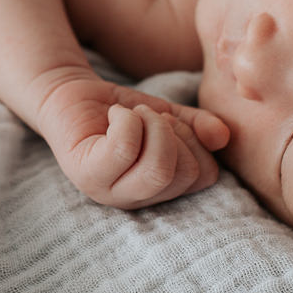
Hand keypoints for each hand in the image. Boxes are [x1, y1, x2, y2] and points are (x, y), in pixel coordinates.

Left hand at [34, 73, 230, 208]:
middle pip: (181, 174)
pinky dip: (127, 120)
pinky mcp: (84, 173)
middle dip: (173, 130)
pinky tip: (115, 114)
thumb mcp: (168, 115)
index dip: (195, 139)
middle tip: (149, 117)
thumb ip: (198, 126)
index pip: (204, 176)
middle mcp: (134, 200)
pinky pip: (124, 148)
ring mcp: (107, 192)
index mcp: (159, 191)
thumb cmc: (121, 111)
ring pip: (157, 168)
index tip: (169, 122)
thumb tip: (222, 137)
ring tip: (133, 115)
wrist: (70, 93)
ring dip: (151, 125)